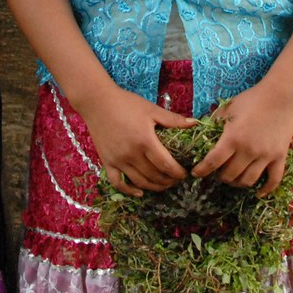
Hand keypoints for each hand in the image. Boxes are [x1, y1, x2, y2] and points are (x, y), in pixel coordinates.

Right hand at [78, 84, 195, 197]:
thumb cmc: (126, 103)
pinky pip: (118, 183)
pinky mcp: (107, 162)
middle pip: (155, 176)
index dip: (178, 173)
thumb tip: (195, 123)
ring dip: (154, 187)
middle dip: (169, 180)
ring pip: (140, 182)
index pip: (166, 165)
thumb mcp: (151, 109)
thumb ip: (173, 119)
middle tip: (176, 179)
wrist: (97, 101)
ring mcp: (118, 160)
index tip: (185, 173)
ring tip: (164, 184)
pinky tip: (139, 191)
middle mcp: (132, 154)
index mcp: (145, 140)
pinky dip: (129, 190)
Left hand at [191, 81, 292, 195]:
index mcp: (232, 137)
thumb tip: (201, 130)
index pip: (213, 161)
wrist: (280, 96)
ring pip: (248, 180)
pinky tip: (258, 193)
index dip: (202, 170)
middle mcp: (248, 150)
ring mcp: (265, 156)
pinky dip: (266, 190)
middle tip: (216, 173)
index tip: (195, 173)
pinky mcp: (280, 157)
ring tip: (232, 179)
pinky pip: (273, 180)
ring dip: (237, 183)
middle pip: (230, 174)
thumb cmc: (252, 99)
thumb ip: (214, 121)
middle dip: (219, 176)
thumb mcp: (228, 107)